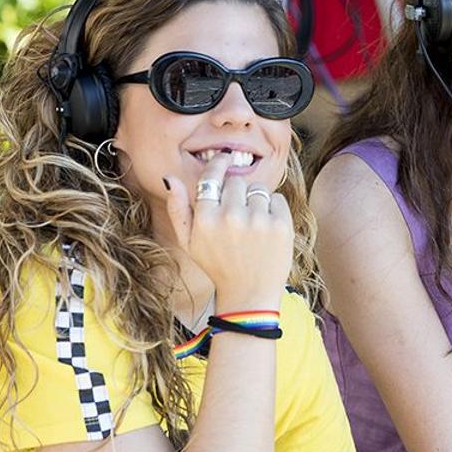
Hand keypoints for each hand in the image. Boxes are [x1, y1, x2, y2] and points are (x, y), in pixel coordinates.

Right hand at [163, 153, 291, 312]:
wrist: (249, 293)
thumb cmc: (217, 265)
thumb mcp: (189, 242)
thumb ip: (178, 209)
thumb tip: (170, 178)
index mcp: (206, 219)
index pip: (212, 176)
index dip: (219, 164)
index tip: (224, 158)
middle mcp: (231, 216)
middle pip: (236, 181)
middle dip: (237, 193)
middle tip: (238, 215)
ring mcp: (258, 220)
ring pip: (258, 189)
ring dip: (256, 201)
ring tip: (251, 225)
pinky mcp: (280, 224)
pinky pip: (277, 198)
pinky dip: (274, 208)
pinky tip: (266, 228)